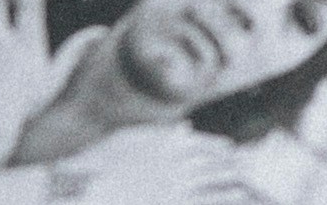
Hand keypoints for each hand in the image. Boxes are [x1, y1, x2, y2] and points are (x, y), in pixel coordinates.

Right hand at [51, 134, 267, 202]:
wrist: (82, 198)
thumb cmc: (100, 173)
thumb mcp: (130, 146)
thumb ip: (161, 136)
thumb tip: (185, 129)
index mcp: (164, 150)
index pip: (201, 146)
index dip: (218, 148)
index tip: (230, 151)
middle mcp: (172, 167)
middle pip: (211, 163)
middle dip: (229, 165)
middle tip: (244, 168)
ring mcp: (172, 190)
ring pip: (212, 183)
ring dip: (230, 184)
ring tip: (244, 186)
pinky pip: (204, 202)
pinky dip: (221, 199)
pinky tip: (235, 198)